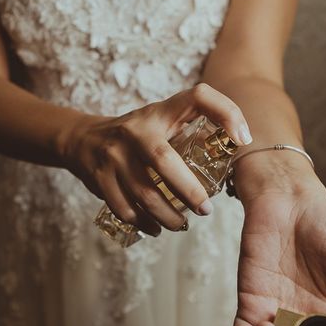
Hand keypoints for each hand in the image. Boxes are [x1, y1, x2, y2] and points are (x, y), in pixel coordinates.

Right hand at [58, 84, 252, 234]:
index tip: (243, 139)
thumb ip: (192, 128)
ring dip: (168, 216)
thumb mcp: (162, 120)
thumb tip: (237, 148)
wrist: (83, 139)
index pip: (198, 97)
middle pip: (164, 162)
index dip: (226, 112)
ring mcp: (114, 155)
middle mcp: (135, 130)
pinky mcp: (99, 177)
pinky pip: (125, 208)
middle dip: (189, 192)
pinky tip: (156, 228)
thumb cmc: (137, 134)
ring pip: (144, 194)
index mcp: (159, 112)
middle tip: (205, 210)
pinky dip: (143, 223)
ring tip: (181, 225)